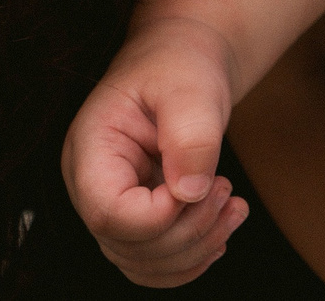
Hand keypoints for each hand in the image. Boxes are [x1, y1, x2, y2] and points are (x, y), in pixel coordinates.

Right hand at [60, 16, 250, 286]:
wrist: (182, 60)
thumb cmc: (180, 65)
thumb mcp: (191, 87)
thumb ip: (191, 136)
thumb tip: (190, 192)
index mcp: (90, 150)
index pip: (109, 213)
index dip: (160, 215)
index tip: (203, 185)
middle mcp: (90, 186)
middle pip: (127, 245)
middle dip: (189, 231)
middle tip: (227, 189)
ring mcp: (111, 206)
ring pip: (142, 263)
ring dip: (196, 248)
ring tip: (233, 207)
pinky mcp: (136, 218)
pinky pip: (154, 263)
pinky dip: (191, 258)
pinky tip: (221, 230)